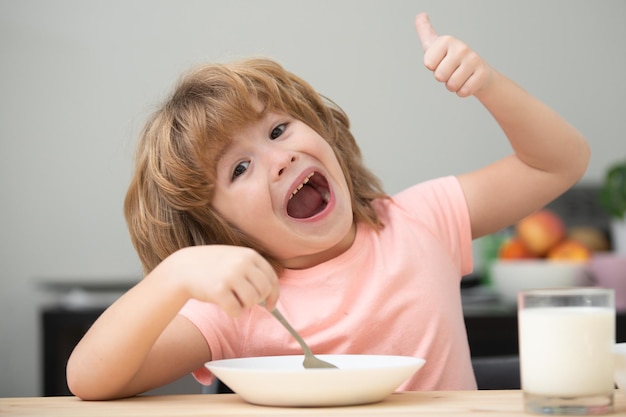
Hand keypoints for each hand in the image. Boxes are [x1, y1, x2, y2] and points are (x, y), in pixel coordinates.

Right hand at [164, 245, 279, 316]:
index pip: (272, 278)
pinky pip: (237, 311)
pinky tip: (224, 305)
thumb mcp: (235, 258)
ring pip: (252, 302)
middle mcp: (242, 263)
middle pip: (264, 291)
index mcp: (249, 254)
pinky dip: (233, 312)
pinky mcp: (219, 290)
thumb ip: (253, 271)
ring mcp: (230, 276)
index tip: (271, 305)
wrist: (183, 268)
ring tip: (232, 299)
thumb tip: (272, 295)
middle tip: (245, 301)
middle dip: (257, 301)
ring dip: (244, 306)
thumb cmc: (212, 266)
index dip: (274, 295)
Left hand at [415, 13, 492, 96]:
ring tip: (459, 76)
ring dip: (452, 85)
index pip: (428, 64)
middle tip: (451, 70)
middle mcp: (461, 47)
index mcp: (446, 40)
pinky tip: (467, 82)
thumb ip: (425, 31)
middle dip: (443, 78)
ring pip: (451, 85)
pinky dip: (462, 91)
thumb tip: (420, 14)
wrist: (477, 71)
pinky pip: (463, 92)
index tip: (441, 61)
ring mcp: (473, 60)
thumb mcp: (435, 45)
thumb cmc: (451, 59)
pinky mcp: (482, 74)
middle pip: (439, 76)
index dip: (433, 67)